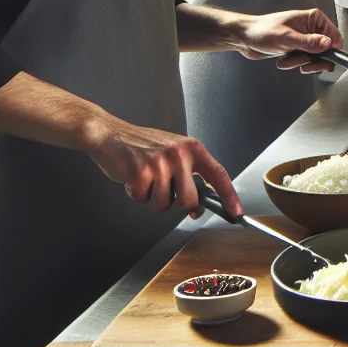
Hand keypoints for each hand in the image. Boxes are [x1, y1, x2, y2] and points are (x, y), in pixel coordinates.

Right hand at [81, 116, 239, 215]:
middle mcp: (179, 154)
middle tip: (166, 191)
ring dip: (153, 198)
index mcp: (193, 148)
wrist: (112, 134)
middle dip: (178, 204)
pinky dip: (136, 193)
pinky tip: (133, 178)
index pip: (218, 174)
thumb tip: (199, 205)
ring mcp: (160, 162)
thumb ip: (189, 174)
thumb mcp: (175, 152)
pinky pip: (142, 199)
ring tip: (147, 179)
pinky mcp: (140, 171)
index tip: (235, 212)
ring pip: (164, 204)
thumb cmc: (144, 146)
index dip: (229, 196)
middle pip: (190, 200)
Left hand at [230, 8, 338, 72]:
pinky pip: (304, 62)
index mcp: (313, 19)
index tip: (320, 58)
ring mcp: (305, 40)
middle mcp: (311, 29)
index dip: (329, 51)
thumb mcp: (286, 37)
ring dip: (300, 63)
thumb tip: (328, 44)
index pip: (335, 37)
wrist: (244, 37)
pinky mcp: (298, 49)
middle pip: (327, 51)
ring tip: (287, 58)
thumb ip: (309, 42)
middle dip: (312, 60)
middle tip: (303, 63)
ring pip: (315, 59)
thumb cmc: (261, 30)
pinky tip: (283, 59)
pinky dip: (294, 64)